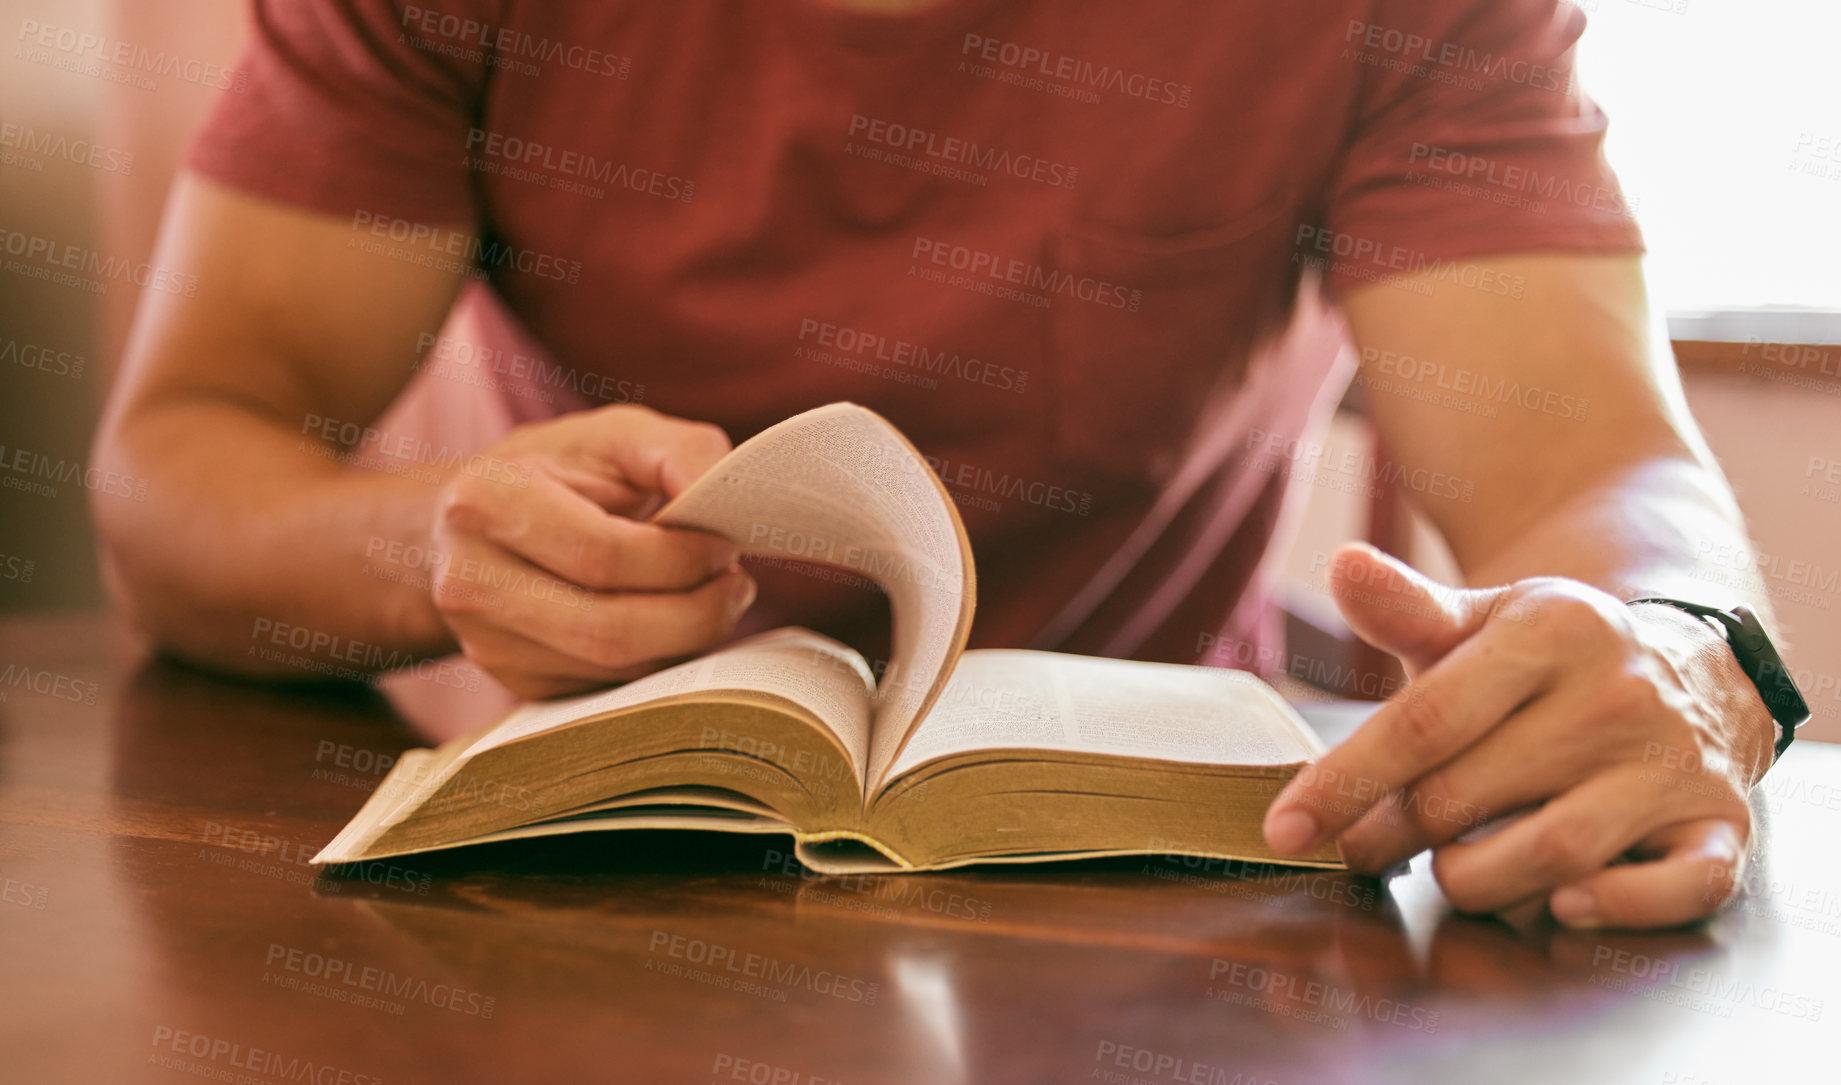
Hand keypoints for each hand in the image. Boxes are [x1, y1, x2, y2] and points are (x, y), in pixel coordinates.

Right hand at [428, 404, 753, 698]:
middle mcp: (471, 581)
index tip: (726, 545)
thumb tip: (731, 504)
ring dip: (683, 643)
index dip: (680, 559)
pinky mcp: (513, 681)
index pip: (601, 555)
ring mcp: (487, 643)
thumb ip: (681, 452)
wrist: (474, 520)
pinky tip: (673, 625)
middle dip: (694, 616)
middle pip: (606, 631)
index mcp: (485, 502)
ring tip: (714, 600)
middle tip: (737, 586)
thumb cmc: (559, 469)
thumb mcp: (617, 435)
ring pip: (611, 670)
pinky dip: (657, 662)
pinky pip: (606, 689)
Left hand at [1262, 543, 1776, 929]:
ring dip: (1476, 881)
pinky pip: (1682, 886)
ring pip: (1553, 852)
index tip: (1285, 830)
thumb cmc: (1550, 659)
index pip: (1425, 721)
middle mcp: (1617, 696)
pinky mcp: (1721, 824)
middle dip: (1394, 836)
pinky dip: (1621, 908)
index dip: (1345, 782)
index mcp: (1549, 633)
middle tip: (1366, 850)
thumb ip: (1408, 609)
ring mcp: (1673, 763)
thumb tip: (1343, 565)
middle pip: (1466, 795)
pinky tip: (1564, 906)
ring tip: (1451, 870)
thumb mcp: (1483, 621)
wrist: (1692, 665)